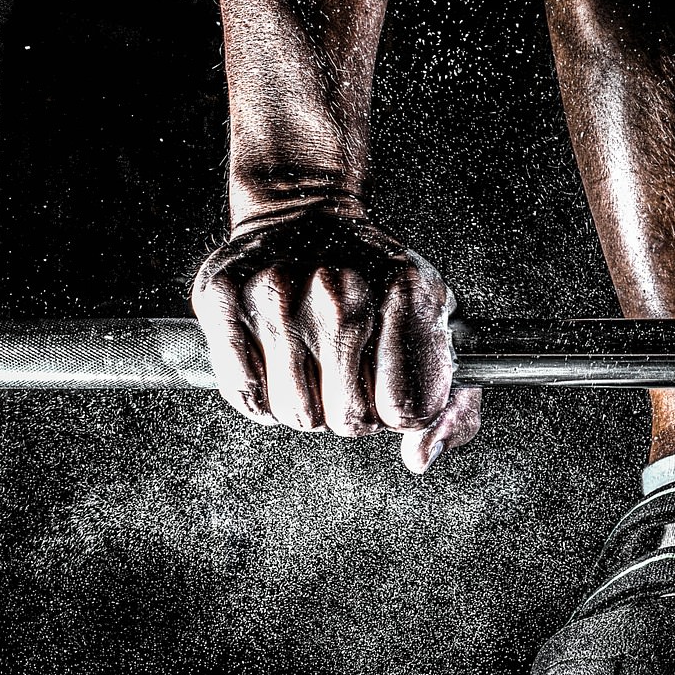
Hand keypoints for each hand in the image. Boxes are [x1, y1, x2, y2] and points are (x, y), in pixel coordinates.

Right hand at [191, 209, 481, 471]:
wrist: (307, 214)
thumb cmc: (380, 283)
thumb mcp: (438, 333)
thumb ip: (453, 410)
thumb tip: (419, 460)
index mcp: (407, 293)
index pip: (405, 410)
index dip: (398, 413)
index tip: (391, 386)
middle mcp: (340, 290)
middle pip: (349, 420)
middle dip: (353, 411)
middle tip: (348, 372)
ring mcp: (276, 292)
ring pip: (294, 413)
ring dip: (306, 404)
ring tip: (312, 363)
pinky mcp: (220, 297)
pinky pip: (244, 393)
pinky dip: (261, 393)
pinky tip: (277, 358)